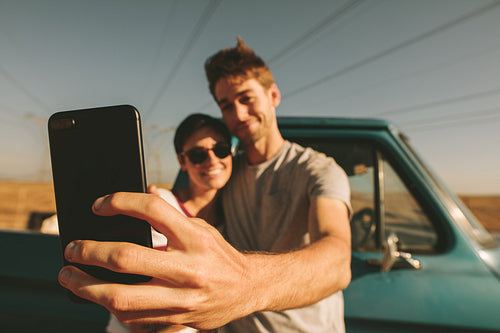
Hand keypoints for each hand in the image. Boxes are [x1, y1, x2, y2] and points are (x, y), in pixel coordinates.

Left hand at [58, 192, 254, 328]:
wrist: (248, 288)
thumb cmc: (218, 254)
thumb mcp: (200, 228)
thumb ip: (169, 218)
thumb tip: (132, 203)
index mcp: (195, 237)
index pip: (151, 209)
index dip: (119, 202)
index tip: (98, 206)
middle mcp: (189, 267)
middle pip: (125, 258)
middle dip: (89, 252)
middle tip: (71, 249)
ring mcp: (182, 297)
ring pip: (121, 297)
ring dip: (86, 287)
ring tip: (70, 278)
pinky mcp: (177, 318)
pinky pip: (133, 317)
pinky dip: (109, 306)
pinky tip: (99, 296)